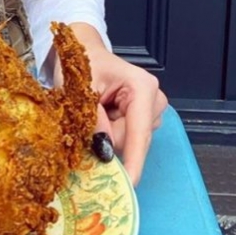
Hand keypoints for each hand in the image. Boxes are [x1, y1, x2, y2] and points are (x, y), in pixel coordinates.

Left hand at [66, 24, 167, 185]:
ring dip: (108, 134)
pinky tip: (103, 115)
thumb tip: (105, 149)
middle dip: (109, 139)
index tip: (129, 184)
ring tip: (95, 110)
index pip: (139, 132)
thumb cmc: (83, 62)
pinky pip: (127, 137)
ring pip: (129, 141)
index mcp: (142, 86)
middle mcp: (154, 99)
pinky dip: (111, 132)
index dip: (134, 161)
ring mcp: (152, 109)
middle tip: (87, 121)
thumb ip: (94, 119)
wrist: (86, 50)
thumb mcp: (81, 88)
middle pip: (134, 140)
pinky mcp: (145, 117)